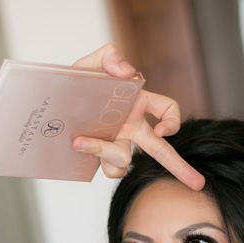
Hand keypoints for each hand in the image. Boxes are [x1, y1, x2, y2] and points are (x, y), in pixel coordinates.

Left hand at [70, 44, 204, 190]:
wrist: (45, 105)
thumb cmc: (74, 84)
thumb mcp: (90, 64)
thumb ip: (110, 56)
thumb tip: (127, 72)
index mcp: (136, 103)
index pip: (167, 110)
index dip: (172, 121)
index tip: (162, 131)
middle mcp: (130, 126)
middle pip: (161, 150)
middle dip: (180, 167)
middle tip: (198, 184)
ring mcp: (116, 143)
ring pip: (124, 160)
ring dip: (104, 151)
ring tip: (80, 141)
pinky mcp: (99, 156)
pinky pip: (107, 167)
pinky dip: (94, 155)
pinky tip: (77, 144)